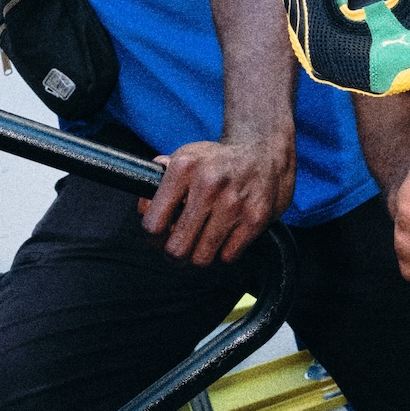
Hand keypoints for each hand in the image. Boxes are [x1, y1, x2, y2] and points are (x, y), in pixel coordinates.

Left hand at [139, 130, 294, 264]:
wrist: (265, 152)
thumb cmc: (219, 161)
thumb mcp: (185, 158)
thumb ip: (157, 180)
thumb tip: (144, 208)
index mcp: (184, 167)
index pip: (153, 224)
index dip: (152, 237)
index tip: (158, 236)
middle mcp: (209, 184)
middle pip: (176, 248)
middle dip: (173, 254)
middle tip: (178, 248)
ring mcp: (234, 203)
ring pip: (202, 258)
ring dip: (199, 255)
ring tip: (201, 242)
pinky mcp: (255, 218)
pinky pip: (228, 256)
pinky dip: (224, 252)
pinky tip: (225, 236)